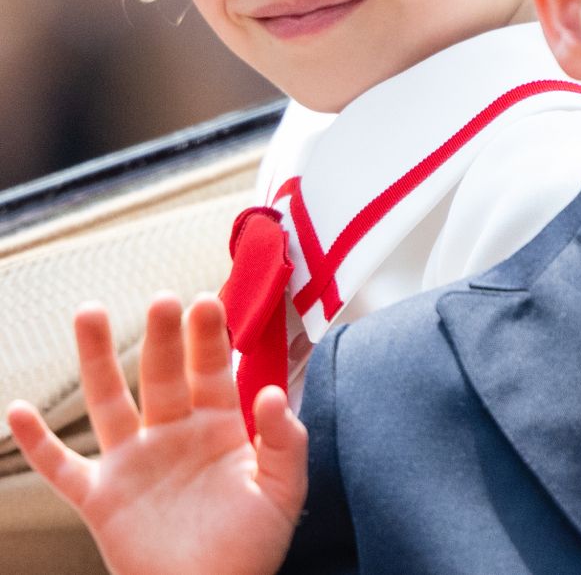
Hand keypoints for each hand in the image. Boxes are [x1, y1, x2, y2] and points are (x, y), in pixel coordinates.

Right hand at [6, 293, 306, 574]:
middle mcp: (173, 434)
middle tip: (161, 299)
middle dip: (162, 337)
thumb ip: (286, 441)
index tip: (206, 301)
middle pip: (163, 374)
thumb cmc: (251, 549)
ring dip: (96, 359)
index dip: (208, 337)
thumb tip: (273, 391)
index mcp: (218, 427)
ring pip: (110, 401)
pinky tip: (18, 411)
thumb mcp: (283, 492)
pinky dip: (38, 444)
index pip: (212, 370)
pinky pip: (63, 469)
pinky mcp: (102, 500)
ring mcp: (134, 463)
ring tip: (88, 312)